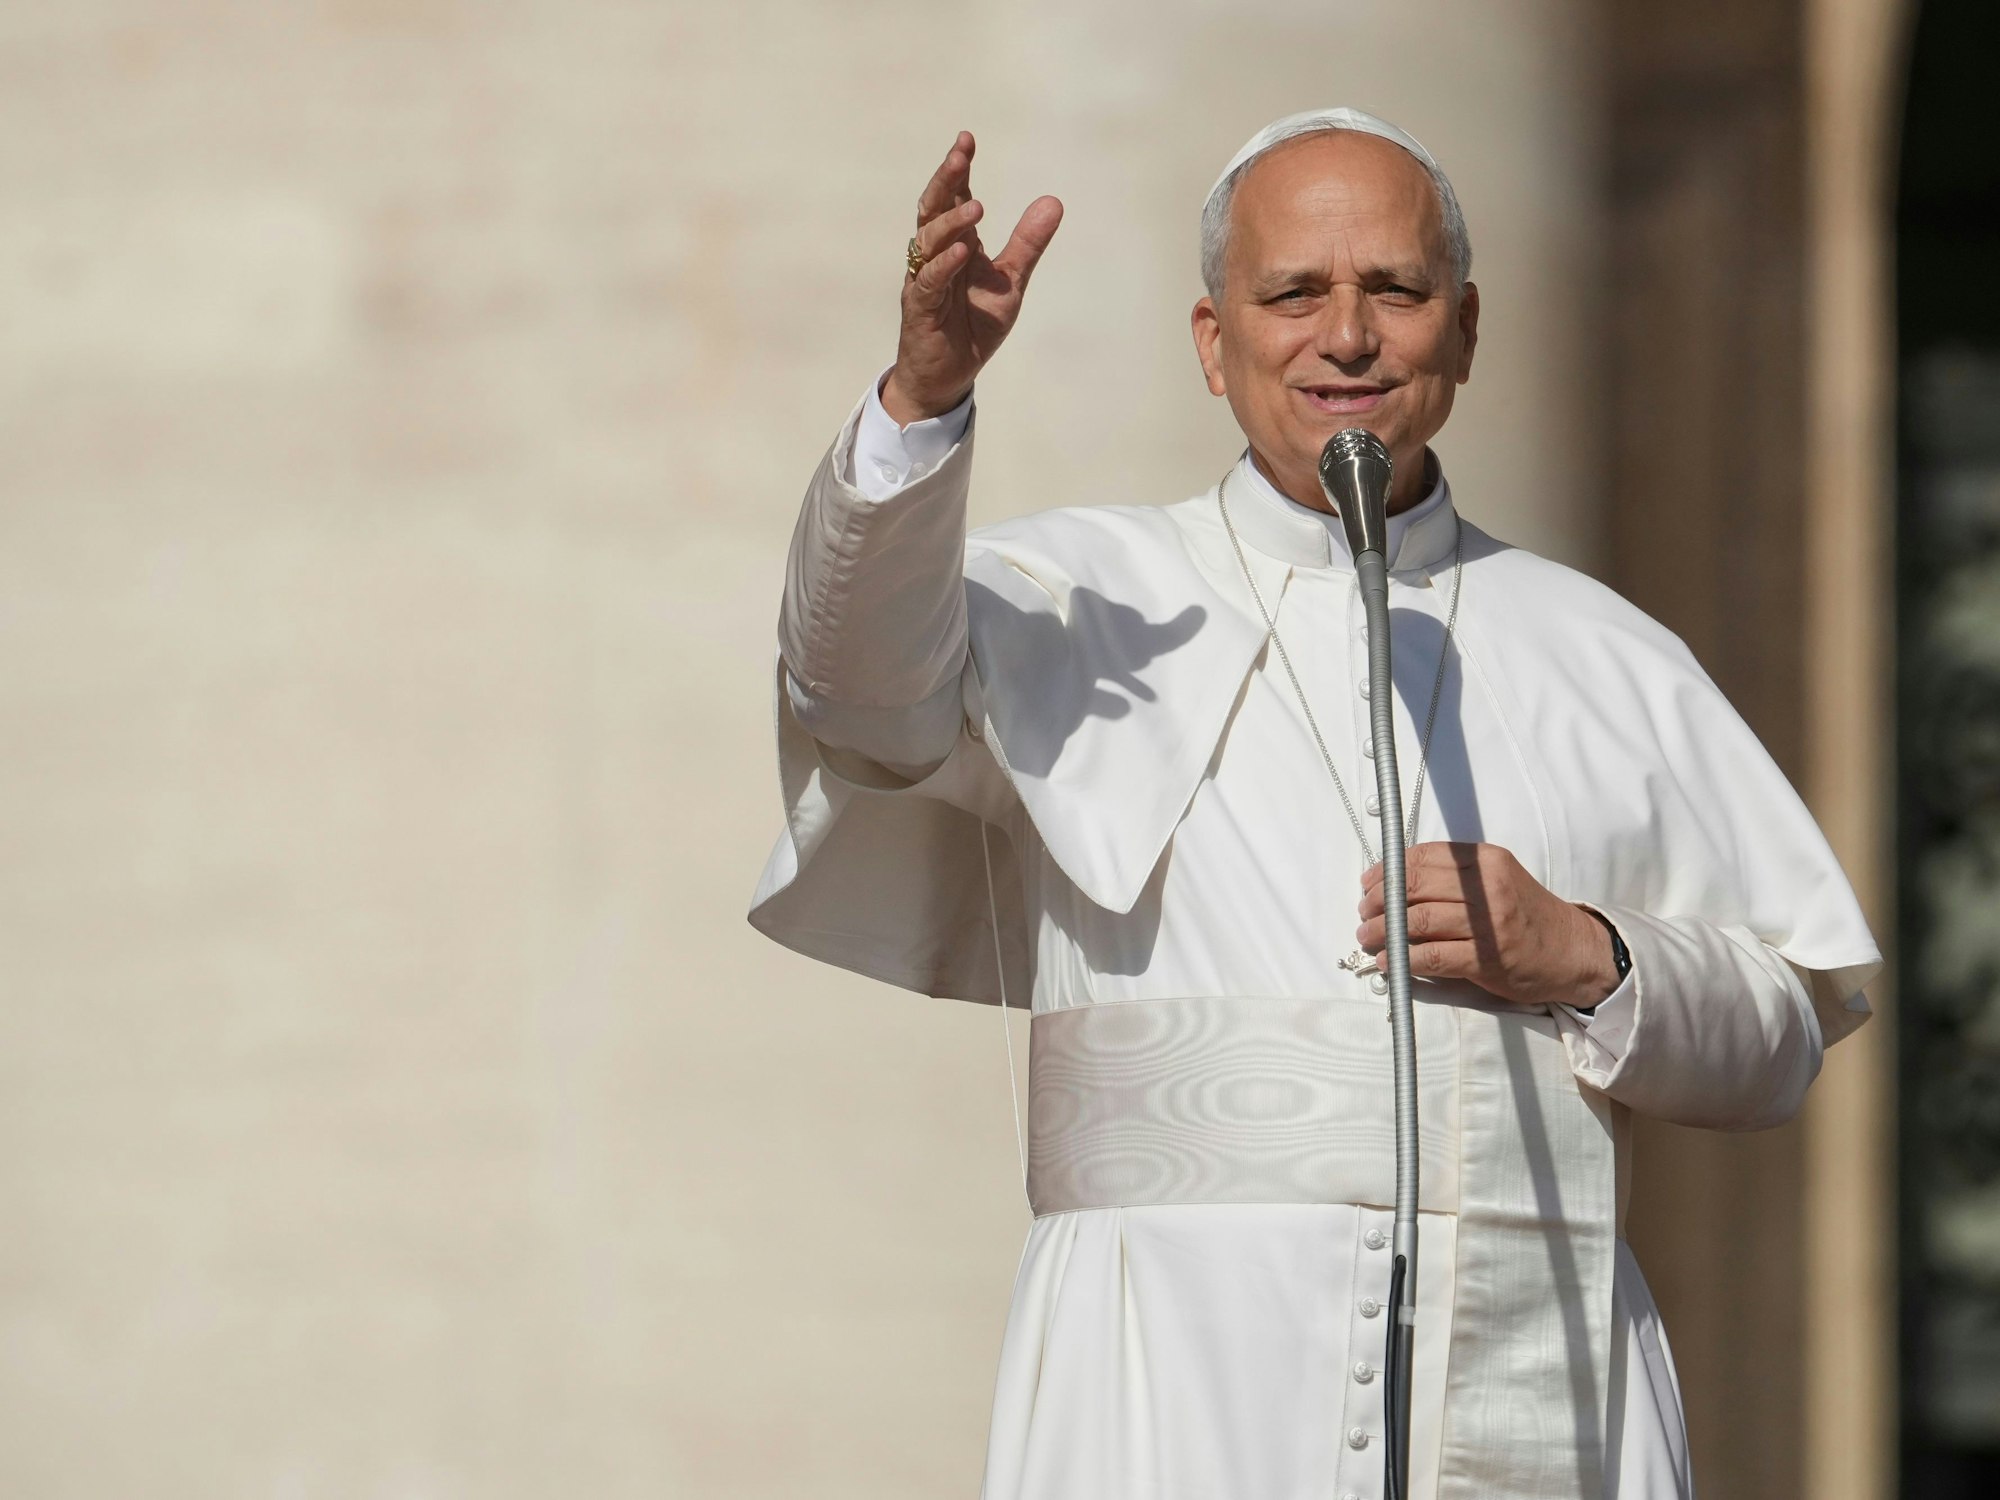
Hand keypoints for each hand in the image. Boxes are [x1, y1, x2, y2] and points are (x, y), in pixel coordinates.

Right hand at [882, 131, 1062, 424]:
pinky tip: (963, 250)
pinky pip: (929, 281)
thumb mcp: (1010, 283)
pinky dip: (945, 264)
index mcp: (956, 244)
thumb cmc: (973, 327)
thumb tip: (1054, 201)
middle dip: (945, 180)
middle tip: (960, 153)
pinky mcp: (920, 308)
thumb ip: (1028, 244)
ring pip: (929, 240)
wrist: (949, 377)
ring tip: (978, 205)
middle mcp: (935, 256)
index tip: (967, 139)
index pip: (953, 198)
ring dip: (951, 221)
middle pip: (933, 208)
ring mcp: (924, 280)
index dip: (959, 169)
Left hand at [1355, 842, 1620, 1009]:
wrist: (1572, 951)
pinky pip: (1433, 956)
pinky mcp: (1488, 959)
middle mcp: (1487, 887)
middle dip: (1379, 900)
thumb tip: (1395, 881)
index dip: (1386, 870)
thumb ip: (1455, 876)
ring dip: (1384, 931)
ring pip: (1418, 920)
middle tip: (1364, 914)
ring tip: (1368, 938)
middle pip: (1414, 885)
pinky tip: (1389, 961)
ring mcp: (1489, 924)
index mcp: (1486, 861)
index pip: (1422, 856)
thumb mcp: (1497, 879)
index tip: (1368, 884)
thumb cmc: (1526, 915)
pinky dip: (1404, 958)